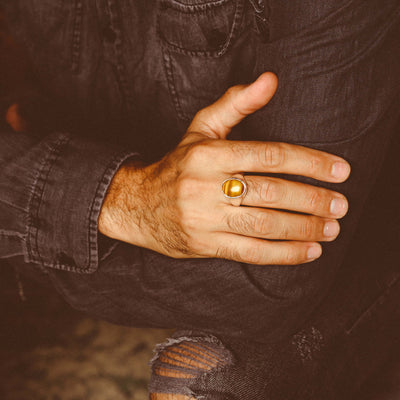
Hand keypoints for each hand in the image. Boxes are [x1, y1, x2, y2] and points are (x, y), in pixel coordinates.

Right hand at [99, 72, 349, 264]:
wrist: (136, 205)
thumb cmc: (176, 166)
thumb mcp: (201, 128)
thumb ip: (236, 102)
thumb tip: (270, 80)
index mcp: (208, 153)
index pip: (269, 155)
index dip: (309, 163)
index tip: (339, 171)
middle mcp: (206, 186)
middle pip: (271, 192)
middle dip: (312, 200)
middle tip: (340, 204)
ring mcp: (204, 218)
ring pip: (264, 224)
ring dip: (304, 228)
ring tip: (331, 229)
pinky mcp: (205, 244)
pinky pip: (250, 252)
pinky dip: (283, 254)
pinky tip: (308, 252)